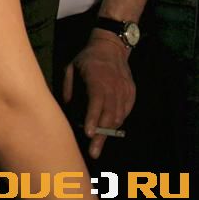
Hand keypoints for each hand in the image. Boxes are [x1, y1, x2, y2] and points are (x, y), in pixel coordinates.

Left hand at [63, 35, 135, 158]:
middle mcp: (114, 85)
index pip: (97, 100)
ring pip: (118, 116)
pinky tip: (107, 128)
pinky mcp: (131, 93)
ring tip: (97, 143)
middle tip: (93, 152)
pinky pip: (124, 113)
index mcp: (97, 77)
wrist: (111, 47)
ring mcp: (125, 90)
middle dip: (102, 135)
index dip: (93, 118)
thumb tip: (68, 110)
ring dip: (108, 131)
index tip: (89, 133)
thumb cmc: (87, 59)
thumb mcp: (71, 68)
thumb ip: (68, 88)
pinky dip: (116, 122)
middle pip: (109, 114)